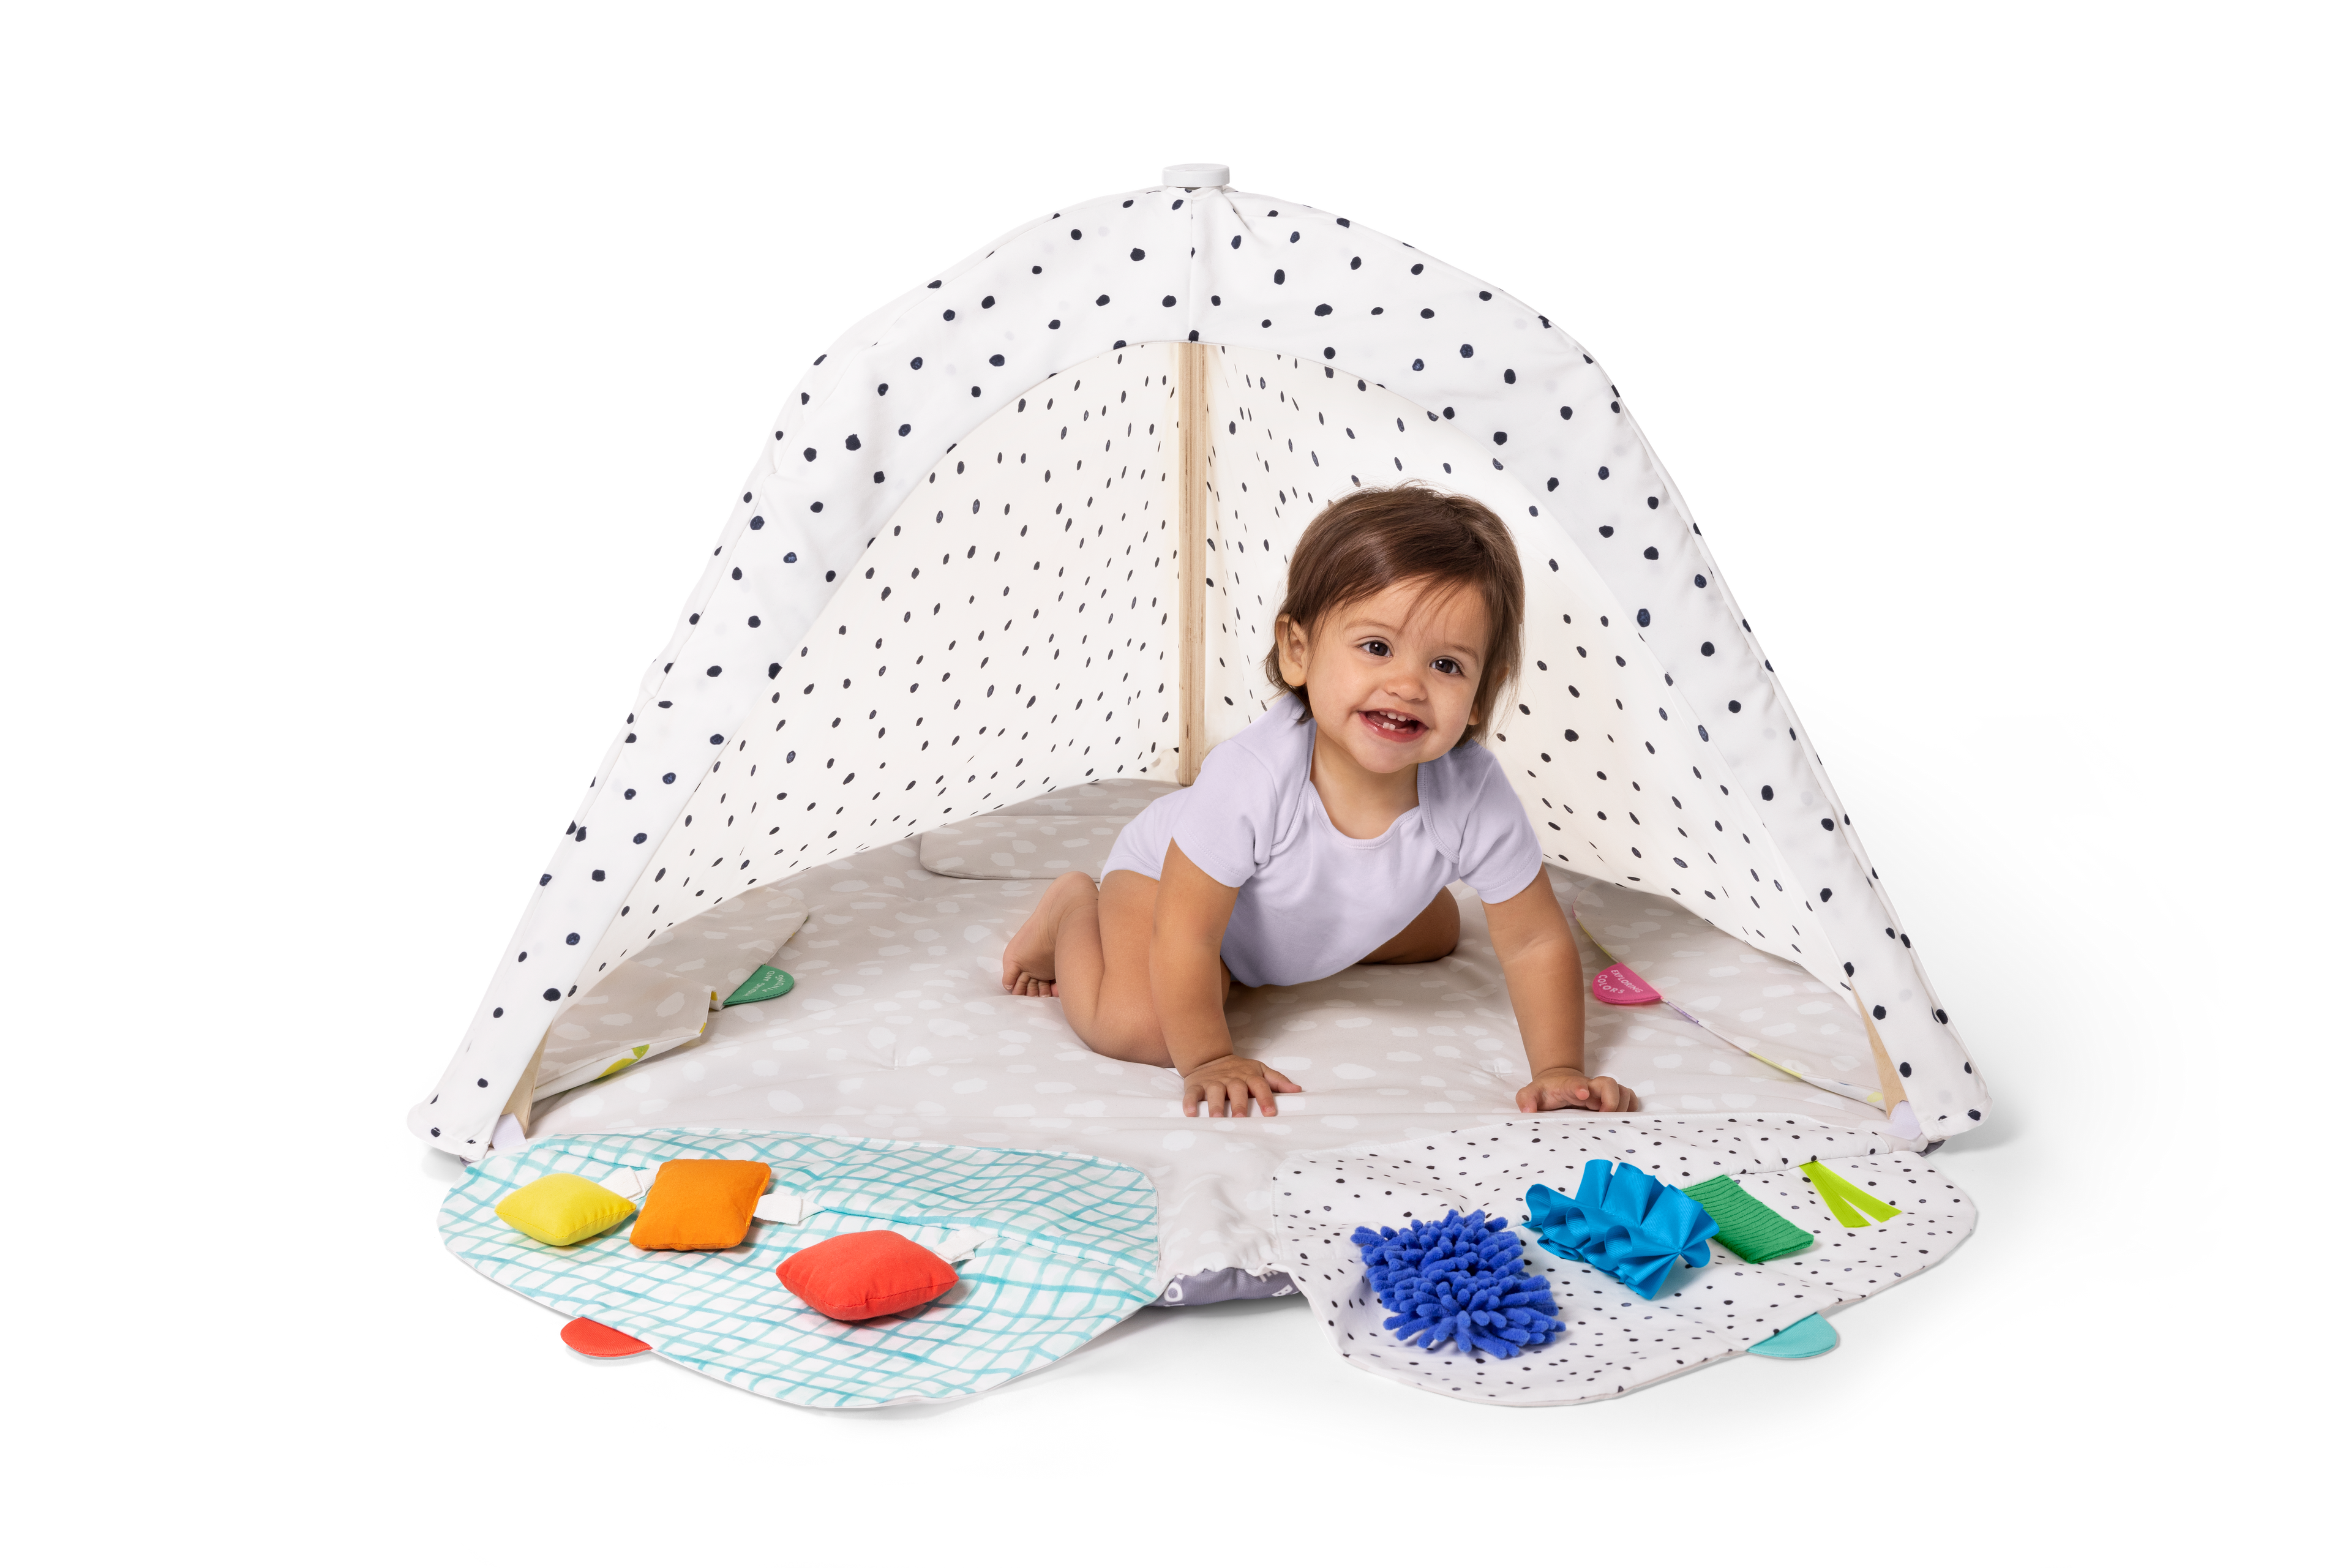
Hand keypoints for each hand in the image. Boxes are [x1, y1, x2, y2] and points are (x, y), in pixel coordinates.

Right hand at [1182, 1055, 1302, 1116]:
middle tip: (1241, 1117)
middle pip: (1236, 1089)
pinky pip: (1192, 1094)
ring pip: (1214, 1092)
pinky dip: (1189, 1103)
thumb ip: (1278, 1081)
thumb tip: (1298, 1091)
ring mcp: (1213, 1082)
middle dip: (1239, 1103)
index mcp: (1248, 1076)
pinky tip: (1191, 1113)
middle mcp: (1231, 1078)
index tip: (1270, 1112)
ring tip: (1217, 1117)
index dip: (1265, 1097)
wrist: (1209, 1057)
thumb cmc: (1239, 1070)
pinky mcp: (1196, 1085)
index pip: (1259, 1085)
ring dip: (1215, 1104)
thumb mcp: (1260, 1071)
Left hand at [1516, 1066, 1636, 1112]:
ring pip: (1622, 1091)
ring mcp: (1602, 1092)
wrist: (1558, 1081)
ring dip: (1623, 1105)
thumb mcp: (1530, 1093)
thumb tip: (1528, 1110)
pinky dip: (1631, 1106)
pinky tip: (1623, 1118)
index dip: (1580, 1087)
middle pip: (1609, 1084)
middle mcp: (1590, 1087)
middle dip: (1611, 1099)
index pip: (1575, 1084)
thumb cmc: (1546, 1091)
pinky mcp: (1611, 1099)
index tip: (1583, 1094)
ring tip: (1613, 1119)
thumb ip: (1526, 1099)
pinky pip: (1629, 1098)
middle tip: (1604, 1114)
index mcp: (1569, 1086)